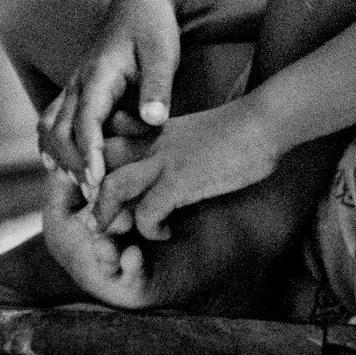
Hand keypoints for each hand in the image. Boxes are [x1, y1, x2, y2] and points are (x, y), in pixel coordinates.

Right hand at [38, 0, 180, 197]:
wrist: (140, 3)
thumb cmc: (155, 29)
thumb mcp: (164, 53)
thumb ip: (157, 88)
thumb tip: (152, 119)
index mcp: (97, 73)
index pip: (84, 121)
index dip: (88, 153)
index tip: (97, 181)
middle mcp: (77, 82)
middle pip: (58, 130)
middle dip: (71, 164)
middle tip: (94, 195)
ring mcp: (72, 86)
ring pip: (48, 127)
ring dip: (59, 158)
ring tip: (81, 187)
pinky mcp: (74, 91)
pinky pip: (51, 122)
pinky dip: (53, 148)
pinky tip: (65, 170)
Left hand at [92, 97, 279, 241]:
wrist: (264, 121)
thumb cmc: (241, 130)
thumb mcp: (197, 132)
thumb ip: (176, 145)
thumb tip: (176, 166)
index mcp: (154, 131)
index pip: (106, 142)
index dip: (96, 168)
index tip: (98, 191)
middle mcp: (151, 143)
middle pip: (99, 163)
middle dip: (92, 194)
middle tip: (99, 219)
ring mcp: (163, 161)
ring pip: (111, 187)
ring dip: (108, 214)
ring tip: (118, 231)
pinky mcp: (180, 181)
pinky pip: (147, 213)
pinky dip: (151, 230)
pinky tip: (166, 233)